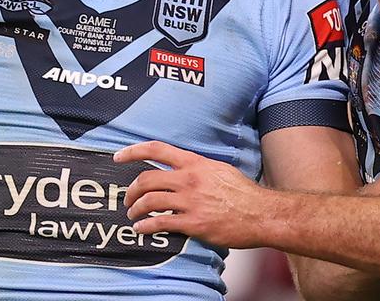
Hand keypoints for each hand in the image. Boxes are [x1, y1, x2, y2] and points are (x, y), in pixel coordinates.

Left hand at [116, 141, 271, 247]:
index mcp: (195, 163)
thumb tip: (182, 170)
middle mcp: (189, 179)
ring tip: (133, 215)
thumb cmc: (244, 193)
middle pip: (147, 179)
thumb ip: (198, 168)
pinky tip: (142, 229)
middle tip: (127, 199)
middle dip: (131, 190)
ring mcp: (190, 202)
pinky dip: (146, 227)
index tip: (118, 156)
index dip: (133, 151)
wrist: (261, 214)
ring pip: (149, 201)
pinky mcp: (193, 224)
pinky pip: (160, 223)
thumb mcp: (220, 170)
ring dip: (135, 209)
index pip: (157, 150)